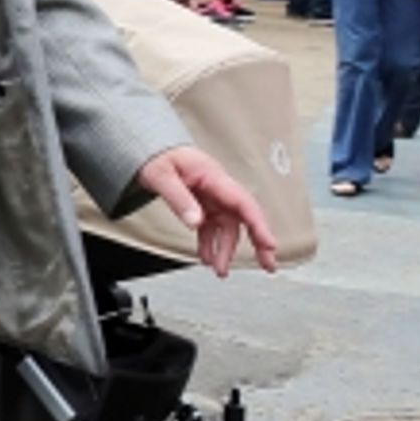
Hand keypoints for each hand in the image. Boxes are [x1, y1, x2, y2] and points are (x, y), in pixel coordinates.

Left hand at [136, 146, 277, 276]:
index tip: (269, 244)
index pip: (243, 202)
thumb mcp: (161, 176)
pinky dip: (210, 244)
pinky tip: (206, 257)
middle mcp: (217, 188)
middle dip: (259, 241)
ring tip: (220, 270)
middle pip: (245, 216)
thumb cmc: (158, 156)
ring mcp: (211, 198)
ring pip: (227, 227)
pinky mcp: (203, 205)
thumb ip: (179, 199)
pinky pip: (211, 228)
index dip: (259, 224)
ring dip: (226, 250)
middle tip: (268, 264)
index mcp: (213, 177)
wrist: (150, 150)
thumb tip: (196, 222)